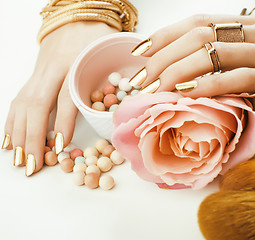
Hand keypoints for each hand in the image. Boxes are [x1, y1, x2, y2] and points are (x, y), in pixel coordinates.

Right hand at [3, 21, 117, 174]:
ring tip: (18, 158)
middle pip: (38, 105)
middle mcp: (52, 70)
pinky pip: (18, 100)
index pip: (66, 96)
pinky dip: (11, 121)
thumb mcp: (113, 49)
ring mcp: (40, 73)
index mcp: (75, 63)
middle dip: (33, 136)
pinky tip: (9, 140)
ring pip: (23, 105)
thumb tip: (138, 99)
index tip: (60, 145)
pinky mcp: (33, 76)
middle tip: (33, 163)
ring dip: (18, 133)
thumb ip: (121, 73)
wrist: (74, 17)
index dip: (62, 121)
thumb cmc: (97, 35)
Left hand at [130, 14, 254, 107]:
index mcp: (249, 24)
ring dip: (178, 71)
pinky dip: (209, 84)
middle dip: (163, 57)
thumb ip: (229, 55)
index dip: (165, 35)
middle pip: (198, 37)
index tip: (140, 53)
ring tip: (155, 88)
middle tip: (142, 79)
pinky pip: (238, 77)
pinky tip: (186, 93)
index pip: (197, 22)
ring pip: (213, 54)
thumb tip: (191, 70)